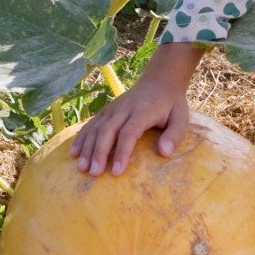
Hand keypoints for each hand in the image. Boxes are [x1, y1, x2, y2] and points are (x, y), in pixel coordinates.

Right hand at [69, 42, 204, 176]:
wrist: (159, 80)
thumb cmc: (171, 104)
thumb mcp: (181, 117)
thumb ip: (174, 135)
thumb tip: (164, 153)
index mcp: (142, 111)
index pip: (129, 133)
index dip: (122, 152)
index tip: (117, 171)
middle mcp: (123, 108)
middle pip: (107, 131)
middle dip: (99, 153)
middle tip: (94, 173)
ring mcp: (112, 108)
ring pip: (96, 128)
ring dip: (87, 148)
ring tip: (82, 168)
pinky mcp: (106, 110)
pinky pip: (90, 124)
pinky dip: (81, 138)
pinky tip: (74, 153)